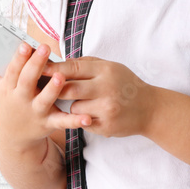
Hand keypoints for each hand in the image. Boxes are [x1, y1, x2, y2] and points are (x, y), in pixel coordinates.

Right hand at [0, 42, 92, 152]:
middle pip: (28, 80)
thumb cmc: (10, 104)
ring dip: (52, 89)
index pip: (13, 70)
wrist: (14, 135)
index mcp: (9, 88)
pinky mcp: (48, 123)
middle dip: (36, 64)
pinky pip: (62, 121)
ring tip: (60, 76)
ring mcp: (36, 111)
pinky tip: (86, 117)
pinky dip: (75, 120)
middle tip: (44, 48)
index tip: (25, 45)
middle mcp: (21, 99)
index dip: (19, 58)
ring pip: (44, 100)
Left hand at [40, 56, 154, 138]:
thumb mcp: (111, 67)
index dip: (54, 68)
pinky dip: (84, 117)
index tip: (39, 67)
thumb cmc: (127, 85)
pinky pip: (83, 122)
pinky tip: (95, 113)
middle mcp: (106, 89)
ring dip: (74, 105)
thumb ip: (86, 64)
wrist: (150, 109)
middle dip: (56, 89)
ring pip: (74, 107)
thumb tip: (59, 62)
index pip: (74, 68)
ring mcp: (106, 109)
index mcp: (106, 71)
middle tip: (48, 88)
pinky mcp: (106, 126)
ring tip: (87, 101)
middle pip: (69, 89)